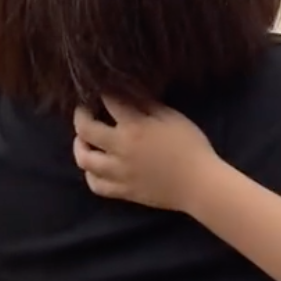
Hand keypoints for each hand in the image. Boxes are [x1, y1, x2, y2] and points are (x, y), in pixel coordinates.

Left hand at [72, 95, 217, 211]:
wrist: (200, 185)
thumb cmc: (190, 147)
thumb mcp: (171, 117)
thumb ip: (146, 104)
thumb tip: (126, 93)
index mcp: (134, 127)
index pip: (108, 102)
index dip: (102, 92)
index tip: (100, 89)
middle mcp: (120, 149)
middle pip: (85, 130)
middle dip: (80, 116)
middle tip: (84, 111)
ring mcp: (119, 173)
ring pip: (84, 160)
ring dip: (79, 145)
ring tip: (84, 139)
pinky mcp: (123, 191)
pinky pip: (96, 185)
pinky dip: (90, 174)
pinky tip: (95, 167)